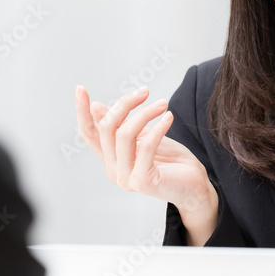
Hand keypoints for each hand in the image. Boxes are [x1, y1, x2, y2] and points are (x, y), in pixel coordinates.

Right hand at [75, 85, 218, 241]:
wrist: (194, 186)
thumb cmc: (171, 162)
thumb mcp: (143, 137)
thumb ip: (121, 126)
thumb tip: (96, 107)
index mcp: (110, 159)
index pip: (88, 134)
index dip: (82, 112)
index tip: (81, 88)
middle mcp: (113, 170)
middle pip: (106, 129)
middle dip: (124, 104)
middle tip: (144, 91)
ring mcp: (126, 178)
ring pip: (124, 135)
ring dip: (144, 113)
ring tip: (162, 104)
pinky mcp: (143, 181)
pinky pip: (146, 146)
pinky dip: (158, 127)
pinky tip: (169, 117)